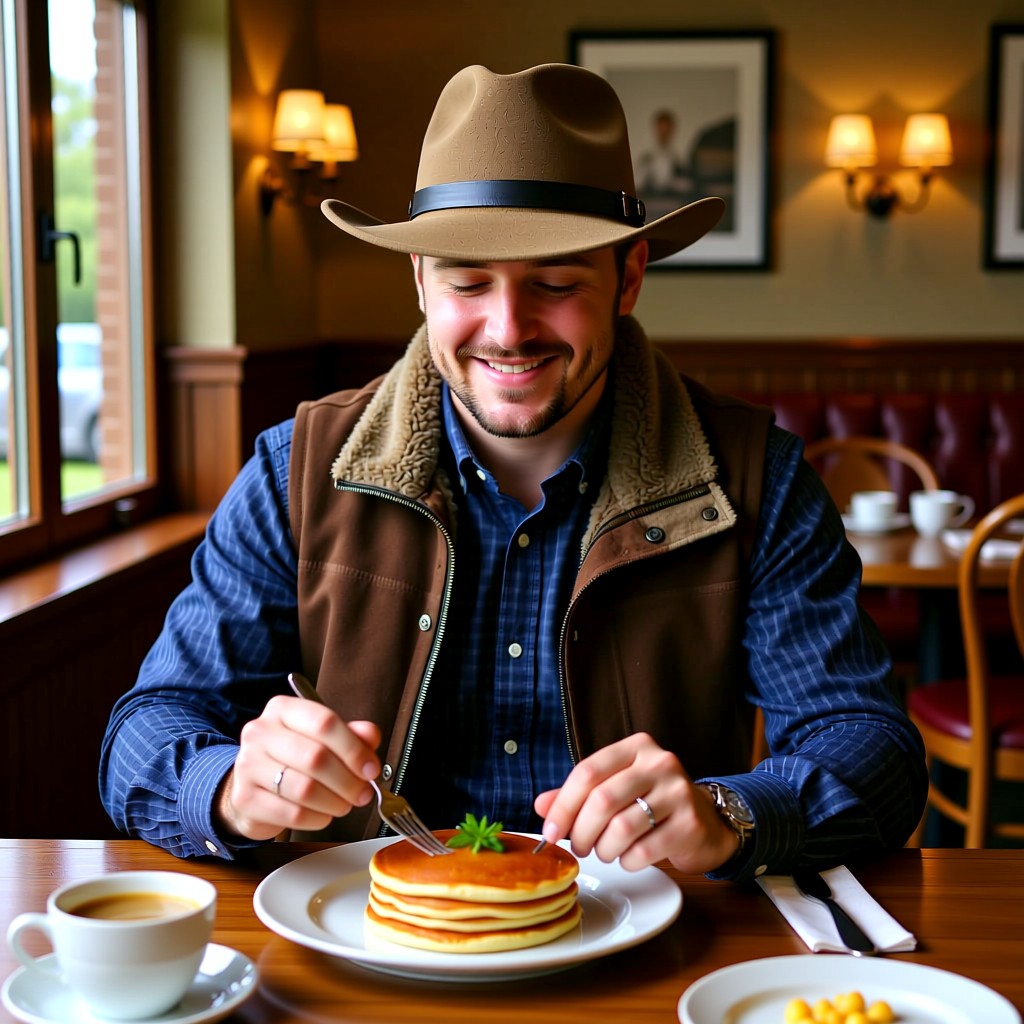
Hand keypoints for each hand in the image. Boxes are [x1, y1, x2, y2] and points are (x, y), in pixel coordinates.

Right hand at [215, 694, 381, 841]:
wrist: (255, 788)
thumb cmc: (293, 760)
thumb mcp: (323, 740)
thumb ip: (351, 735)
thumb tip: (370, 736)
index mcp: (283, 709)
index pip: (324, 722)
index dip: (354, 748)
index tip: (370, 768)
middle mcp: (260, 732)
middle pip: (316, 757)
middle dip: (348, 781)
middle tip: (362, 792)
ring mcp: (248, 765)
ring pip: (305, 788)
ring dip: (334, 802)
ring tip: (344, 804)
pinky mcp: (245, 798)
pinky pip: (292, 814)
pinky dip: (317, 818)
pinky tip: (323, 814)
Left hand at [534, 732, 738, 872]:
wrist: (707, 823)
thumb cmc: (652, 805)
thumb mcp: (616, 790)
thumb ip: (579, 795)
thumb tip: (541, 806)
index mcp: (635, 747)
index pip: (587, 771)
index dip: (563, 805)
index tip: (550, 831)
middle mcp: (659, 762)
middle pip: (602, 799)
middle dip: (581, 831)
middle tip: (578, 847)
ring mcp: (678, 791)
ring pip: (621, 827)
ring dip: (604, 848)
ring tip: (604, 852)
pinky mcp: (690, 823)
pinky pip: (644, 849)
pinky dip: (627, 860)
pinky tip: (628, 858)